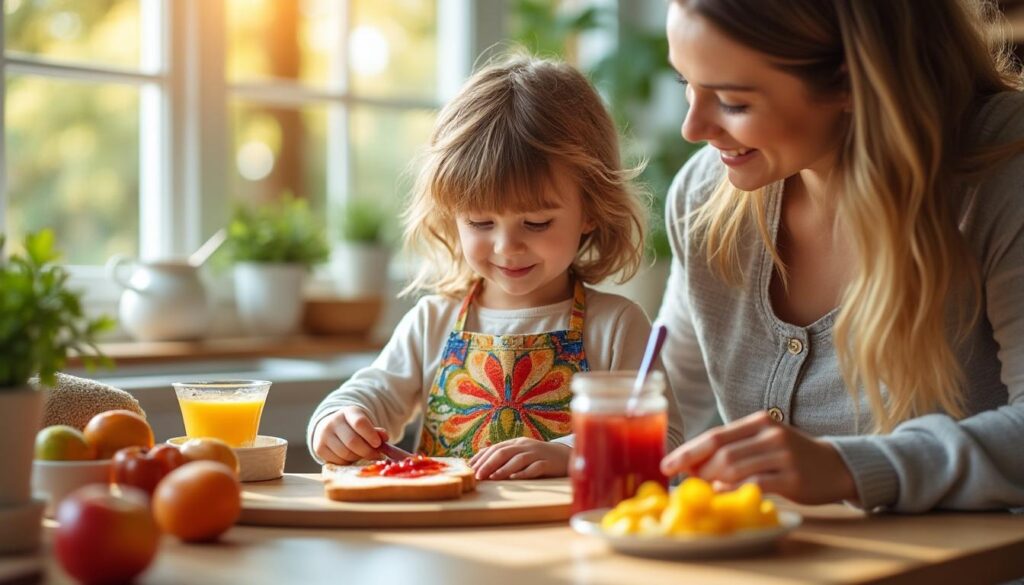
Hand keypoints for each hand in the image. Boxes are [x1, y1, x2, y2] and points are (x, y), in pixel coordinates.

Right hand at [312, 406, 385, 464]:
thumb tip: (384, 438)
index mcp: (348, 412)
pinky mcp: (319, 448)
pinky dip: (348, 462)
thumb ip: (376, 431)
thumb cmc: (353, 428)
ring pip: (345, 454)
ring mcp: (324, 435)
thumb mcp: (366, 424)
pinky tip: (351, 457)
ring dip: (358, 458)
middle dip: (367, 451)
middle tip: (376, 456)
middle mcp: (333, 422)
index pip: (359, 423)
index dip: (370, 435)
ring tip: (363, 455)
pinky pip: (338, 461)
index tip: (378, 444)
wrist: (331, 427)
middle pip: (352, 442)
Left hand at [468, 438, 570, 479]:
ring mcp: (537, 454)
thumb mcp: (521, 453)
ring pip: (518, 459)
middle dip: (489, 463)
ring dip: (504, 469)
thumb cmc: (539, 458)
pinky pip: (535, 468)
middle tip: (478, 475)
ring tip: (492, 477)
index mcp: (517, 443)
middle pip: (504, 452)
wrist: (566, 456)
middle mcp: (525, 446)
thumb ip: (506, 456)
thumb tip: (482, 464)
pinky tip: (515, 478)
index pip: (496, 448)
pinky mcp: (548, 463)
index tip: (470, 468)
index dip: (482, 457)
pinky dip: (524, 472)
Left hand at [660, 411, 857, 504]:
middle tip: (687, 480)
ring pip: (735, 468)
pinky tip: (726, 494)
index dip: (687, 451)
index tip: (666, 465)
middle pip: (721, 452)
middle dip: (698, 469)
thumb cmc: (790, 455)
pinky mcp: (792, 478)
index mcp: (758, 421)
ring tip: (706, 488)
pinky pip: (755, 484)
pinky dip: (735, 490)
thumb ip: (733, 449)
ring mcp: (783, 455)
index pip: (714, 435)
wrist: (835, 465)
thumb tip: (693, 466)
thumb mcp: (762, 442)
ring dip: (713, 480)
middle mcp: (770, 434)